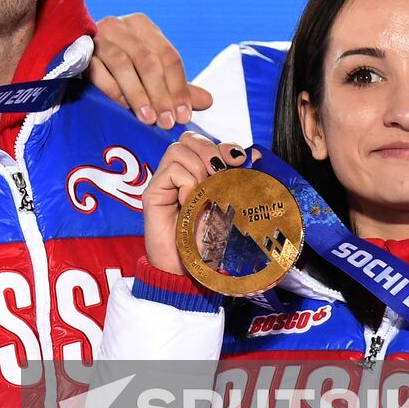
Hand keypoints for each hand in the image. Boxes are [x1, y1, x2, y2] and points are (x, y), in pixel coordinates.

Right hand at [90, 13, 212, 128]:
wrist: (73, 56)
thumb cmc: (119, 65)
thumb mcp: (149, 72)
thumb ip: (176, 86)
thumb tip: (208, 101)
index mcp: (143, 26)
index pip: (168, 56)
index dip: (179, 87)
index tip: (184, 116)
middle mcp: (121, 26)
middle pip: (148, 60)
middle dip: (160, 94)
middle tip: (167, 122)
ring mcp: (98, 36)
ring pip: (123, 64)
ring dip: (138, 94)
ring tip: (148, 119)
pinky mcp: (79, 51)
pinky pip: (98, 71)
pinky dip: (113, 89)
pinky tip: (124, 107)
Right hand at [142, 133, 250, 274]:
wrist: (191, 270)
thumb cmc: (210, 242)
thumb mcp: (230, 205)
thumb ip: (238, 180)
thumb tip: (256, 154)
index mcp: (197, 174)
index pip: (204, 142)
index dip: (223, 145)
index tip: (240, 161)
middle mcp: (178, 174)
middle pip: (188, 137)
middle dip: (210, 147)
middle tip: (221, 170)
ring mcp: (163, 183)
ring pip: (178, 149)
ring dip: (198, 167)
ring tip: (204, 192)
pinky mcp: (153, 193)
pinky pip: (172, 171)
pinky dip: (187, 183)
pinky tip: (189, 203)